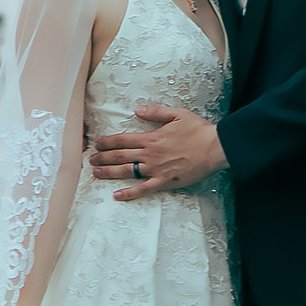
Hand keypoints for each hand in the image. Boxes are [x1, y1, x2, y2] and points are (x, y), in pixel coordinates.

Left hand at [87, 103, 226, 199]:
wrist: (215, 148)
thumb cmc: (199, 130)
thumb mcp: (177, 114)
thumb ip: (155, 112)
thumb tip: (137, 109)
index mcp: (152, 138)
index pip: (123, 139)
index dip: (108, 142)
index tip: (97, 143)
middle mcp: (150, 154)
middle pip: (120, 156)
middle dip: (103, 157)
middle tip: (90, 159)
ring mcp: (156, 169)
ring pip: (126, 172)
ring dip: (109, 173)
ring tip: (95, 173)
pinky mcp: (164, 182)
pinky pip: (143, 189)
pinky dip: (129, 193)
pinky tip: (116, 196)